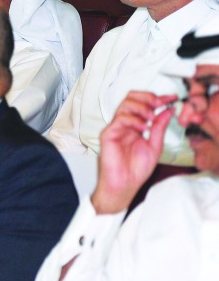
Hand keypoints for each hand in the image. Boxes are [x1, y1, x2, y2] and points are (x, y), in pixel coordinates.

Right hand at [92, 91, 175, 214]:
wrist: (125, 183)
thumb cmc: (136, 169)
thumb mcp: (155, 145)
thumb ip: (159, 127)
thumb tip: (168, 110)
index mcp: (136, 126)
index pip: (144, 104)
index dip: (158, 98)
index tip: (172, 98)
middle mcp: (125, 124)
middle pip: (131, 98)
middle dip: (147, 97)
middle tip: (159, 104)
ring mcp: (116, 128)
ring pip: (125, 104)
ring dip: (142, 107)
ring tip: (151, 118)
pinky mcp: (108, 134)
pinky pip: (120, 119)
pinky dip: (134, 120)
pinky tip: (143, 128)